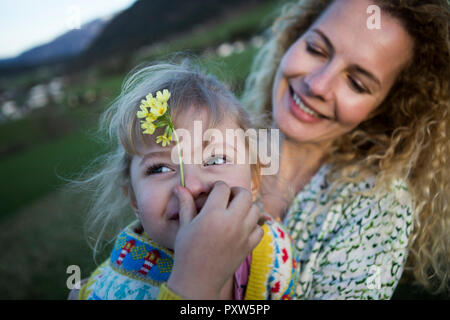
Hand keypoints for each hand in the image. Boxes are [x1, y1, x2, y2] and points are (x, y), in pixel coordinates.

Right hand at [167, 181, 263, 298]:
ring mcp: (243, 234)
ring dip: (246, 207)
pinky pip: (260, 229)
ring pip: (255, 209)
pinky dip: (253, 226)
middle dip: (236, 192)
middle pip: (244, 194)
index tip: (213, 191)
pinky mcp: (249, 246)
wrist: (197, 279)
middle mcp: (231, 221)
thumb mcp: (184, 226)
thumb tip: (180, 187)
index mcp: (213, 214)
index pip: (223, 188)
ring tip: (235, 211)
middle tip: (227, 197)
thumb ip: (185, 204)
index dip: (217, 186)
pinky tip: (242, 228)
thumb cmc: (187, 251)